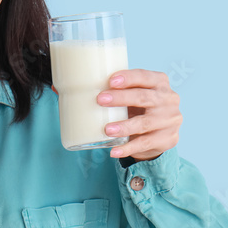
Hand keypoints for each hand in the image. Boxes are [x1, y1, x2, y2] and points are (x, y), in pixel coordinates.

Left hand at [50, 69, 181, 160]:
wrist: (157, 133)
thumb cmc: (134, 108)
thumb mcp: (126, 96)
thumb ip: (102, 89)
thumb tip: (57, 88)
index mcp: (159, 82)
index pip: (146, 76)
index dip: (129, 77)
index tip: (110, 80)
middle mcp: (168, 99)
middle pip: (145, 98)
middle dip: (122, 98)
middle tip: (99, 100)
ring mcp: (170, 121)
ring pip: (146, 123)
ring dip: (125, 126)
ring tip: (106, 130)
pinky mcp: (168, 139)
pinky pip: (146, 144)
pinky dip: (128, 148)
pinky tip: (114, 151)